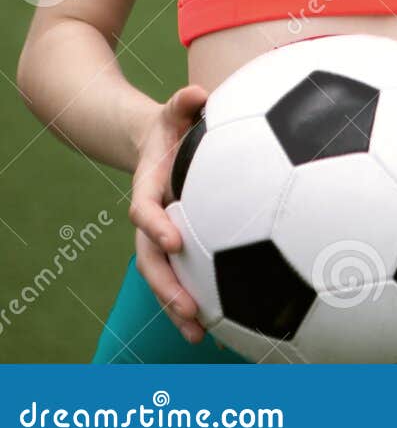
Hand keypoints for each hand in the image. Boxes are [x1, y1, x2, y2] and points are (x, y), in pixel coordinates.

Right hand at [127, 83, 209, 343]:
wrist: (156, 142)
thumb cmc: (173, 124)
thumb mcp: (174, 110)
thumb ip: (183, 102)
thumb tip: (198, 92)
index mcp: (149, 187)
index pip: (144, 211)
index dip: (156, 226)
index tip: (175, 241)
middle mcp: (152, 217)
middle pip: (149, 259)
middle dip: (166, 286)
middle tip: (188, 310)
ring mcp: (163, 233)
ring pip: (164, 277)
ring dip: (178, 306)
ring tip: (199, 336)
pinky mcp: (181, 243)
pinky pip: (186, 274)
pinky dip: (198, 299)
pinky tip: (221, 326)